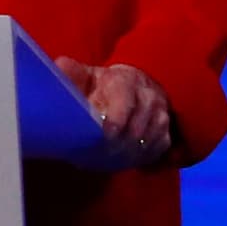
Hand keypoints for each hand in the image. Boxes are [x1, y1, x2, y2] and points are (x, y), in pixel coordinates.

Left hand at [55, 57, 172, 168]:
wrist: (131, 86)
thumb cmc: (100, 84)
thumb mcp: (85, 75)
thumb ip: (72, 73)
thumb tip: (60, 65)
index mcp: (126, 80)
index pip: (124, 103)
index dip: (112, 122)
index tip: (99, 136)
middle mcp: (149, 96)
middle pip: (136, 129)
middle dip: (116, 145)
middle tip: (96, 156)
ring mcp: (160, 114)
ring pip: (147, 141)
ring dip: (126, 154)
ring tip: (105, 160)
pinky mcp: (166, 131)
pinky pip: (157, 149)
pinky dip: (140, 157)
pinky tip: (122, 160)